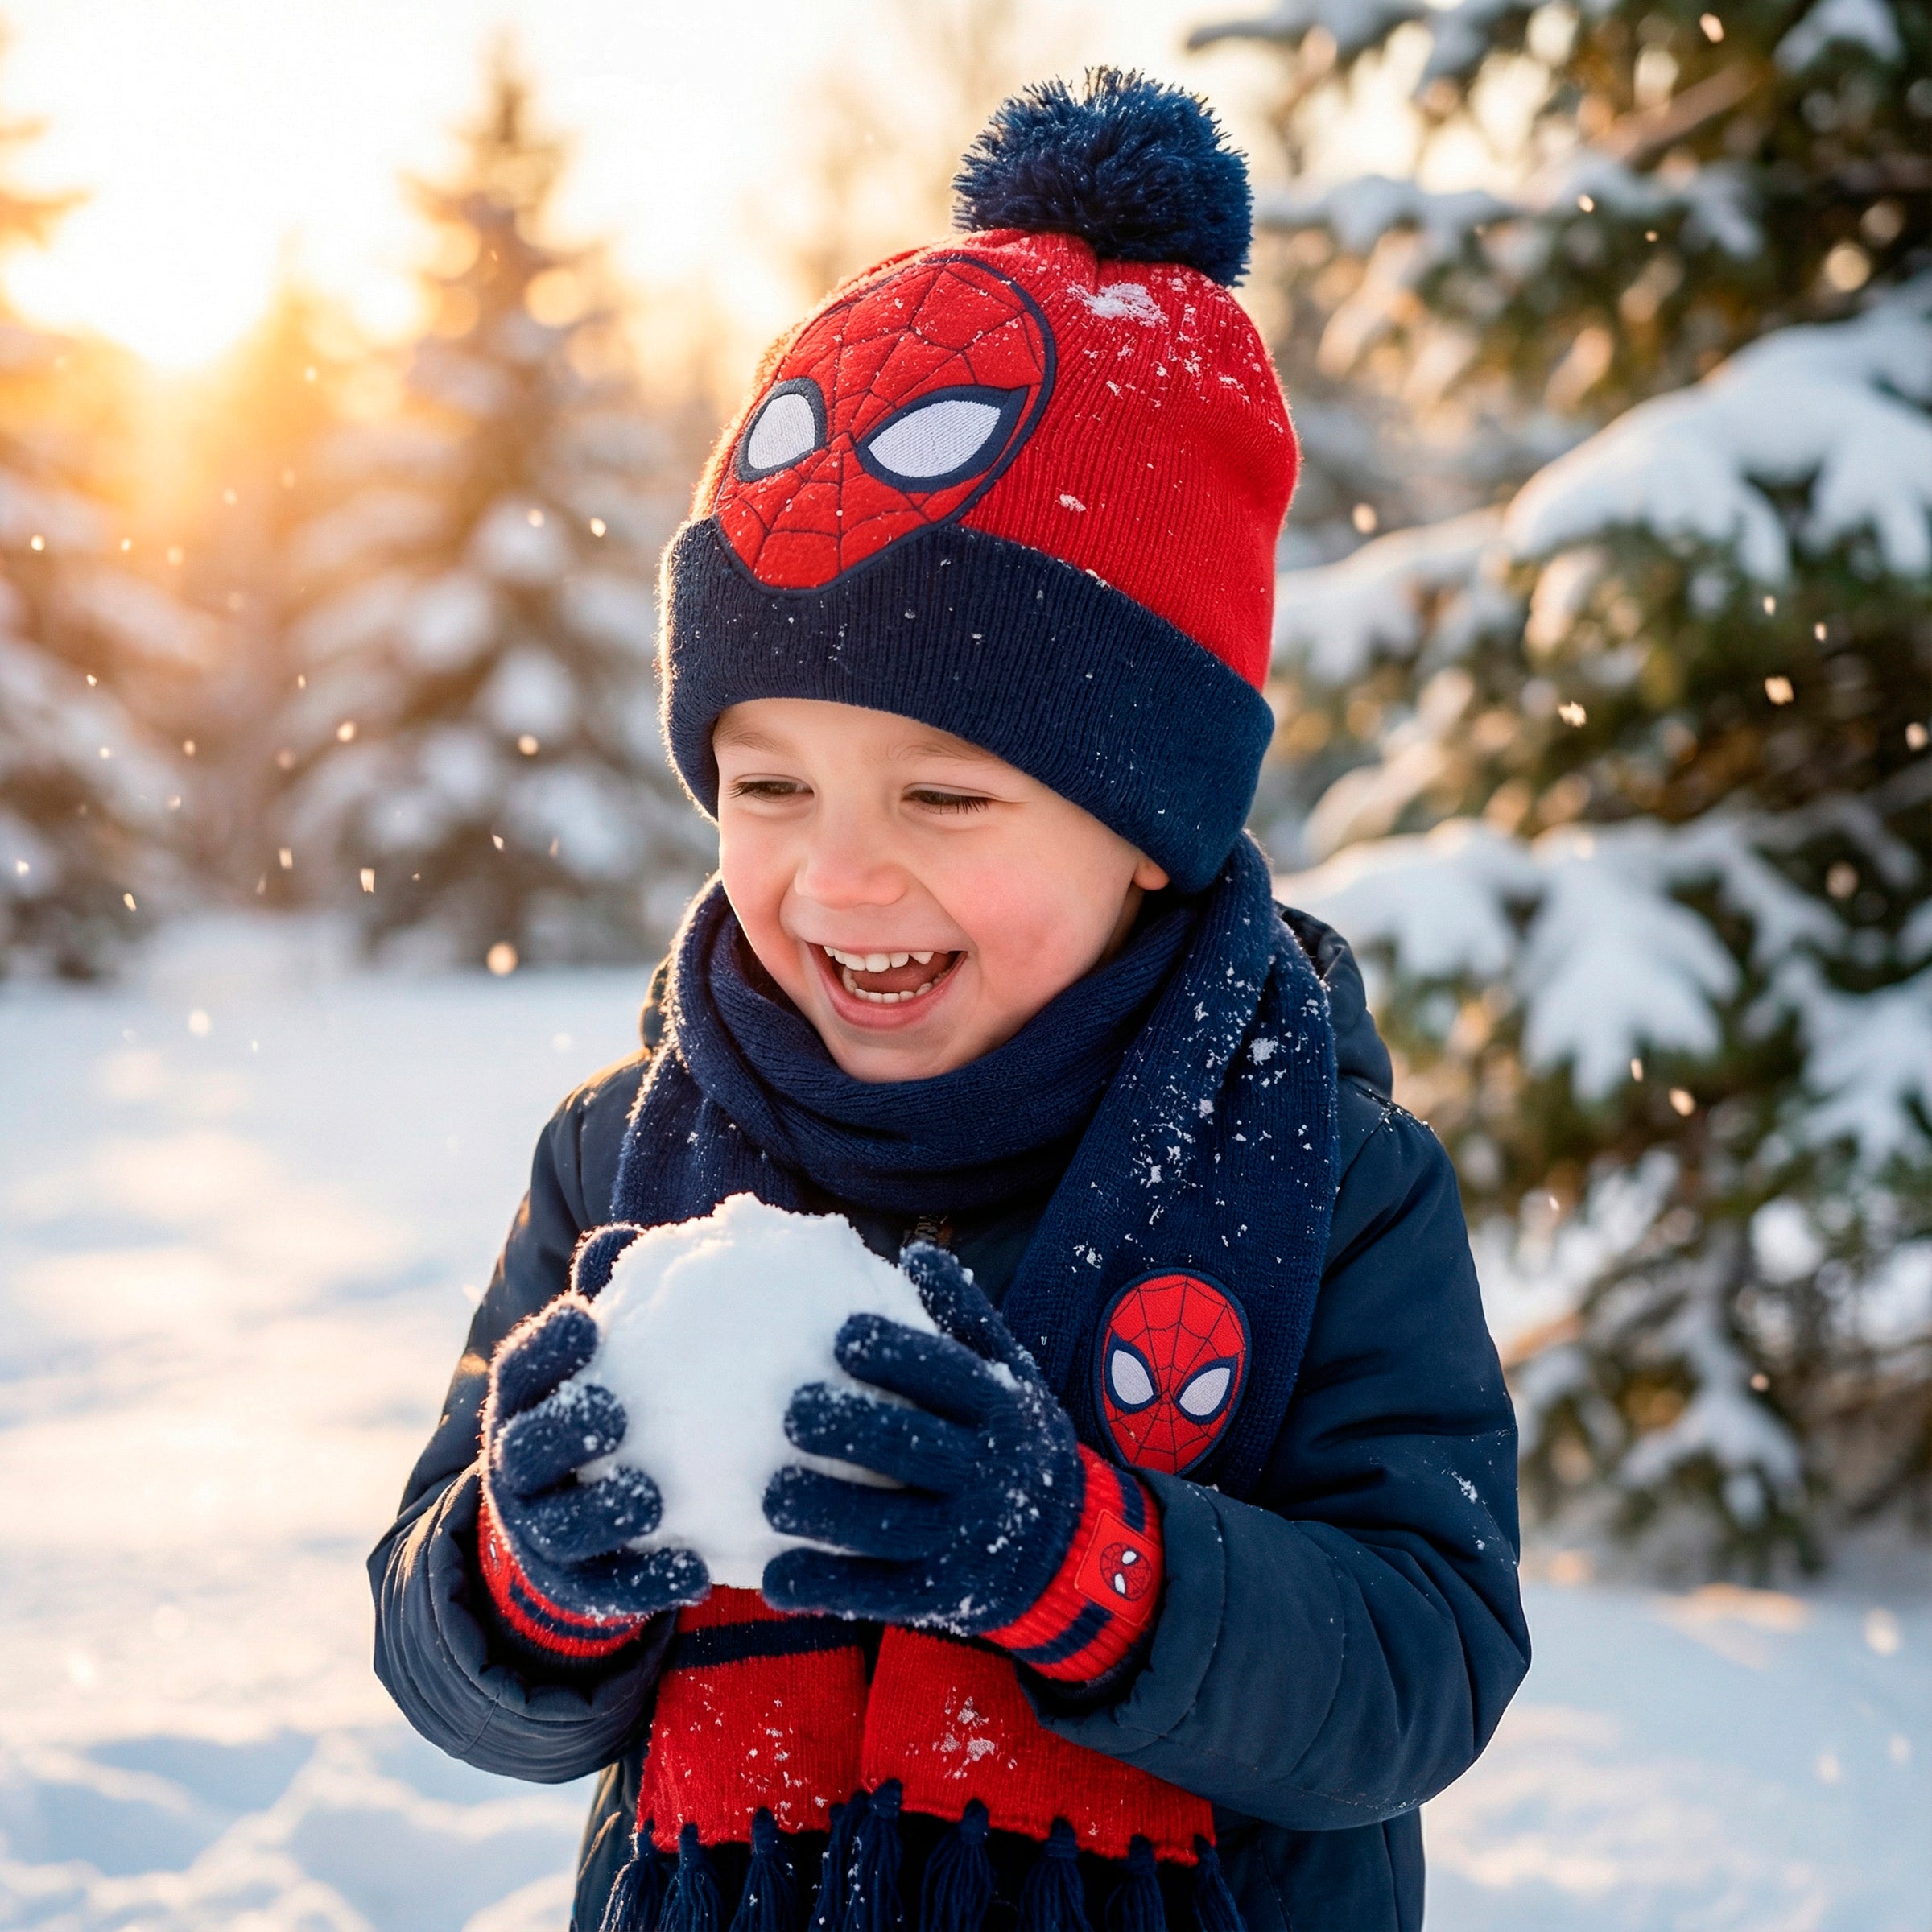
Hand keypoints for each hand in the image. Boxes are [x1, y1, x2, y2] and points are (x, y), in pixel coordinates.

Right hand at [483, 1276, 709, 1624]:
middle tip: (614, 1413)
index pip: (519, 1371)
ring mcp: (542, 1532)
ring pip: (558, 1528)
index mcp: (525, 1401)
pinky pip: (606, 1592)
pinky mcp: (577, 1588)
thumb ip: (617, 1299)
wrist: (574, 1524)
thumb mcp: (603, 1356)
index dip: (545, 1347)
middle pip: (523, 1450)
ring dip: (604, 1513)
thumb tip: (631, 1236)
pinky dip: (648, 1584)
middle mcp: (519, 1467)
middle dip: (563, 1430)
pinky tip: (699, 1570)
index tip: (584, 1318)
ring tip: (653, 1495)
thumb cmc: (605, 1404)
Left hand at [759, 1244, 1084, 1632]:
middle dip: (850, 1428)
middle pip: (913, 1448)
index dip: (895, 1355)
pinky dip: (827, 1588)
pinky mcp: (945, 1595)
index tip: (841, 1338)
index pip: (948, 1375)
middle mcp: (988, 1473)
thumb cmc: (1015, 1441)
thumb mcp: (1012, 1376)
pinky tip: (777, 1578)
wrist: (1073, 1548)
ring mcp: (967, 1539)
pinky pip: (881, 1593)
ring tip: (774, 1495)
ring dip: (826, 1512)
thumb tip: (917, 1252)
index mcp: (1000, 1409)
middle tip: (792, 1413)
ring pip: (891, 1525)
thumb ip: (968, 1319)